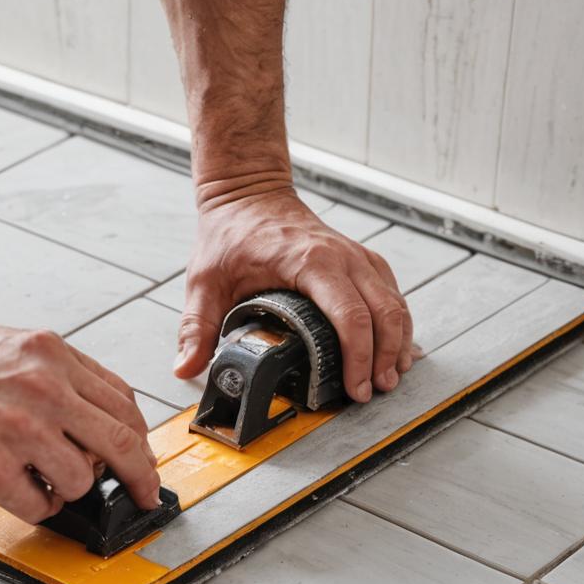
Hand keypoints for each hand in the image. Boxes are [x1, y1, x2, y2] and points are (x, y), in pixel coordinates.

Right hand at [0, 322, 160, 523]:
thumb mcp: (18, 346)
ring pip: (82, 480)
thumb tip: (101, 417)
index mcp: (53, 357)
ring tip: (44, 478)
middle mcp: (44, 391)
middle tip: (144, 494)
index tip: (144, 459)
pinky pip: (41, 505)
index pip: (122, 404)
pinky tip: (20, 490)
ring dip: (71, 488)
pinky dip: (38, 505)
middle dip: (140, 476)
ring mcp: (20, 432)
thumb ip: (62, 376)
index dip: (141, 440)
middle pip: (120, 444)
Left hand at [173, 190, 419, 400]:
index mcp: (308, 262)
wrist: (248, 192)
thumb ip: (196, 328)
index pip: (349, 314)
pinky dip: (398, 323)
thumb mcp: (204, 281)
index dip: (358, 356)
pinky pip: (391, 293)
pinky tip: (397, 350)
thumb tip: (185, 369)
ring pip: (393, 303)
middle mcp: (341, 256)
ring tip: (389, 378)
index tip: (356, 387)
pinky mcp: (361, 259)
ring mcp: (355, 255)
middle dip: (383, 357)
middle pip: (382, 312)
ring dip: (397, 343)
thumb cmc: (229, 235)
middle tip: (375, 392)